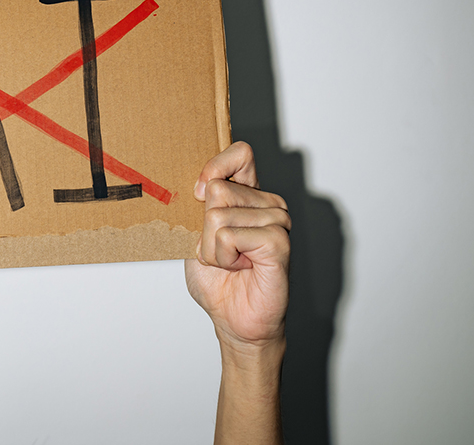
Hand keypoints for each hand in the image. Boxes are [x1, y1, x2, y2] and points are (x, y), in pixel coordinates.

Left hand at [185, 142, 290, 350]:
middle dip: (203, 229)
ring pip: (218, 215)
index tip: (197, 193)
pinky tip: (240, 268)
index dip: (214, 167)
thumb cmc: (217, 280)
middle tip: (220, 252)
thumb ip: (198, 206)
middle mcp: (267, 203)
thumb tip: (200, 185)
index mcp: (248, 196)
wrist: (233, 319)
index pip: (240, 154)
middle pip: (216, 190)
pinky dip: (223, 256)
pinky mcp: (279, 241)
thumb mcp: (195, 235)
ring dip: (212, 248)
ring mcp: (277, 221)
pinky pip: (230, 235)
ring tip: (231, 263)